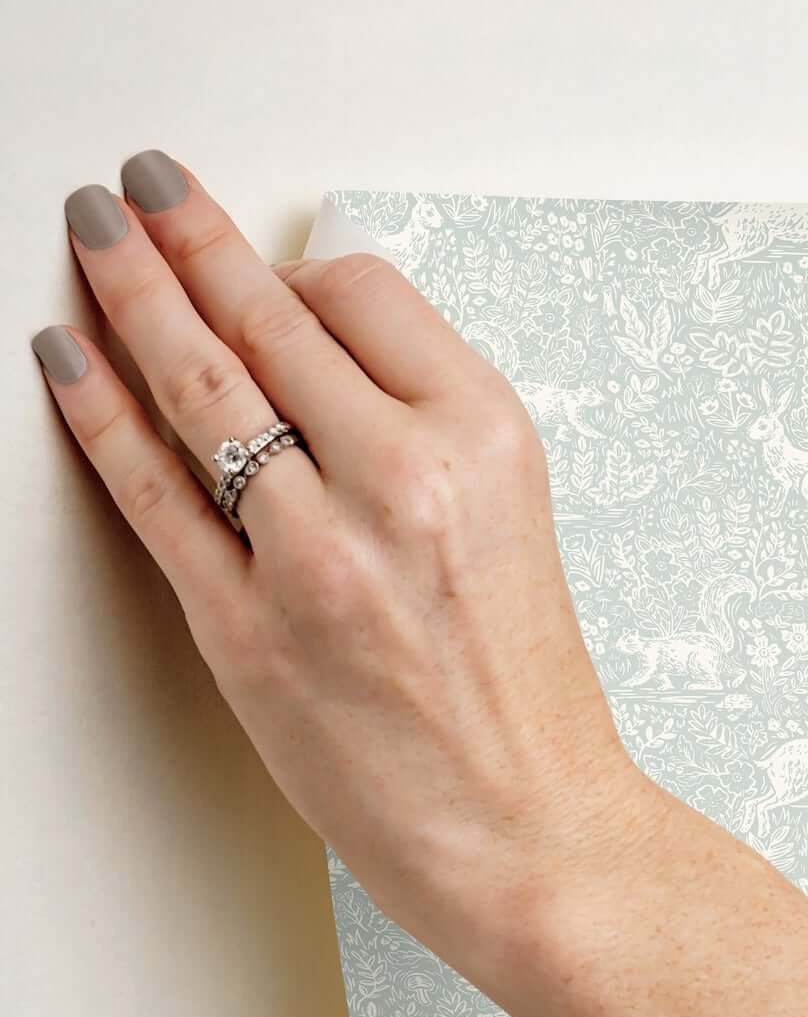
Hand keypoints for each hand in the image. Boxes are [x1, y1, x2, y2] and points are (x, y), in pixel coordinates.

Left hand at [30, 155, 650, 968]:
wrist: (531, 830)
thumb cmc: (526, 695)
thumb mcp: (511, 523)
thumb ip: (421, 434)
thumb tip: (316, 358)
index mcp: (487, 439)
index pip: (364, 294)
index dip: (299, 271)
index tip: (268, 265)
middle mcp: (405, 478)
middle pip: (267, 318)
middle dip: (187, 236)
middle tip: (140, 186)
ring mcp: (319, 553)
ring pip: (198, 384)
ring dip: (127, 291)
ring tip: (91, 233)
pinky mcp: (248, 628)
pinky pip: (152, 490)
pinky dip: (97, 411)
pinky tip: (66, 356)